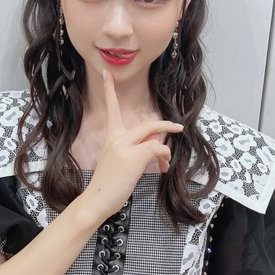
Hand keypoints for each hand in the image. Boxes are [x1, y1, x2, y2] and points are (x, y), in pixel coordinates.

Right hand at [83, 70, 183, 219]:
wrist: (96, 200)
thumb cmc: (106, 185)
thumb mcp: (118, 162)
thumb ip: (132, 151)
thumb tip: (153, 149)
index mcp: (110, 138)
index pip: (111, 109)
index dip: (109, 90)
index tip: (106, 74)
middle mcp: (116, 138)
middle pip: (147, 124)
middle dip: (165, 125)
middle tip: (177, 128)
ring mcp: (124, 147)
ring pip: (154, 135)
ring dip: (165, 149)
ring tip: (165, 163)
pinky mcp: (134, 157)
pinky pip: (156, 149)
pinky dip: (163, 157)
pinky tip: (162, 169)